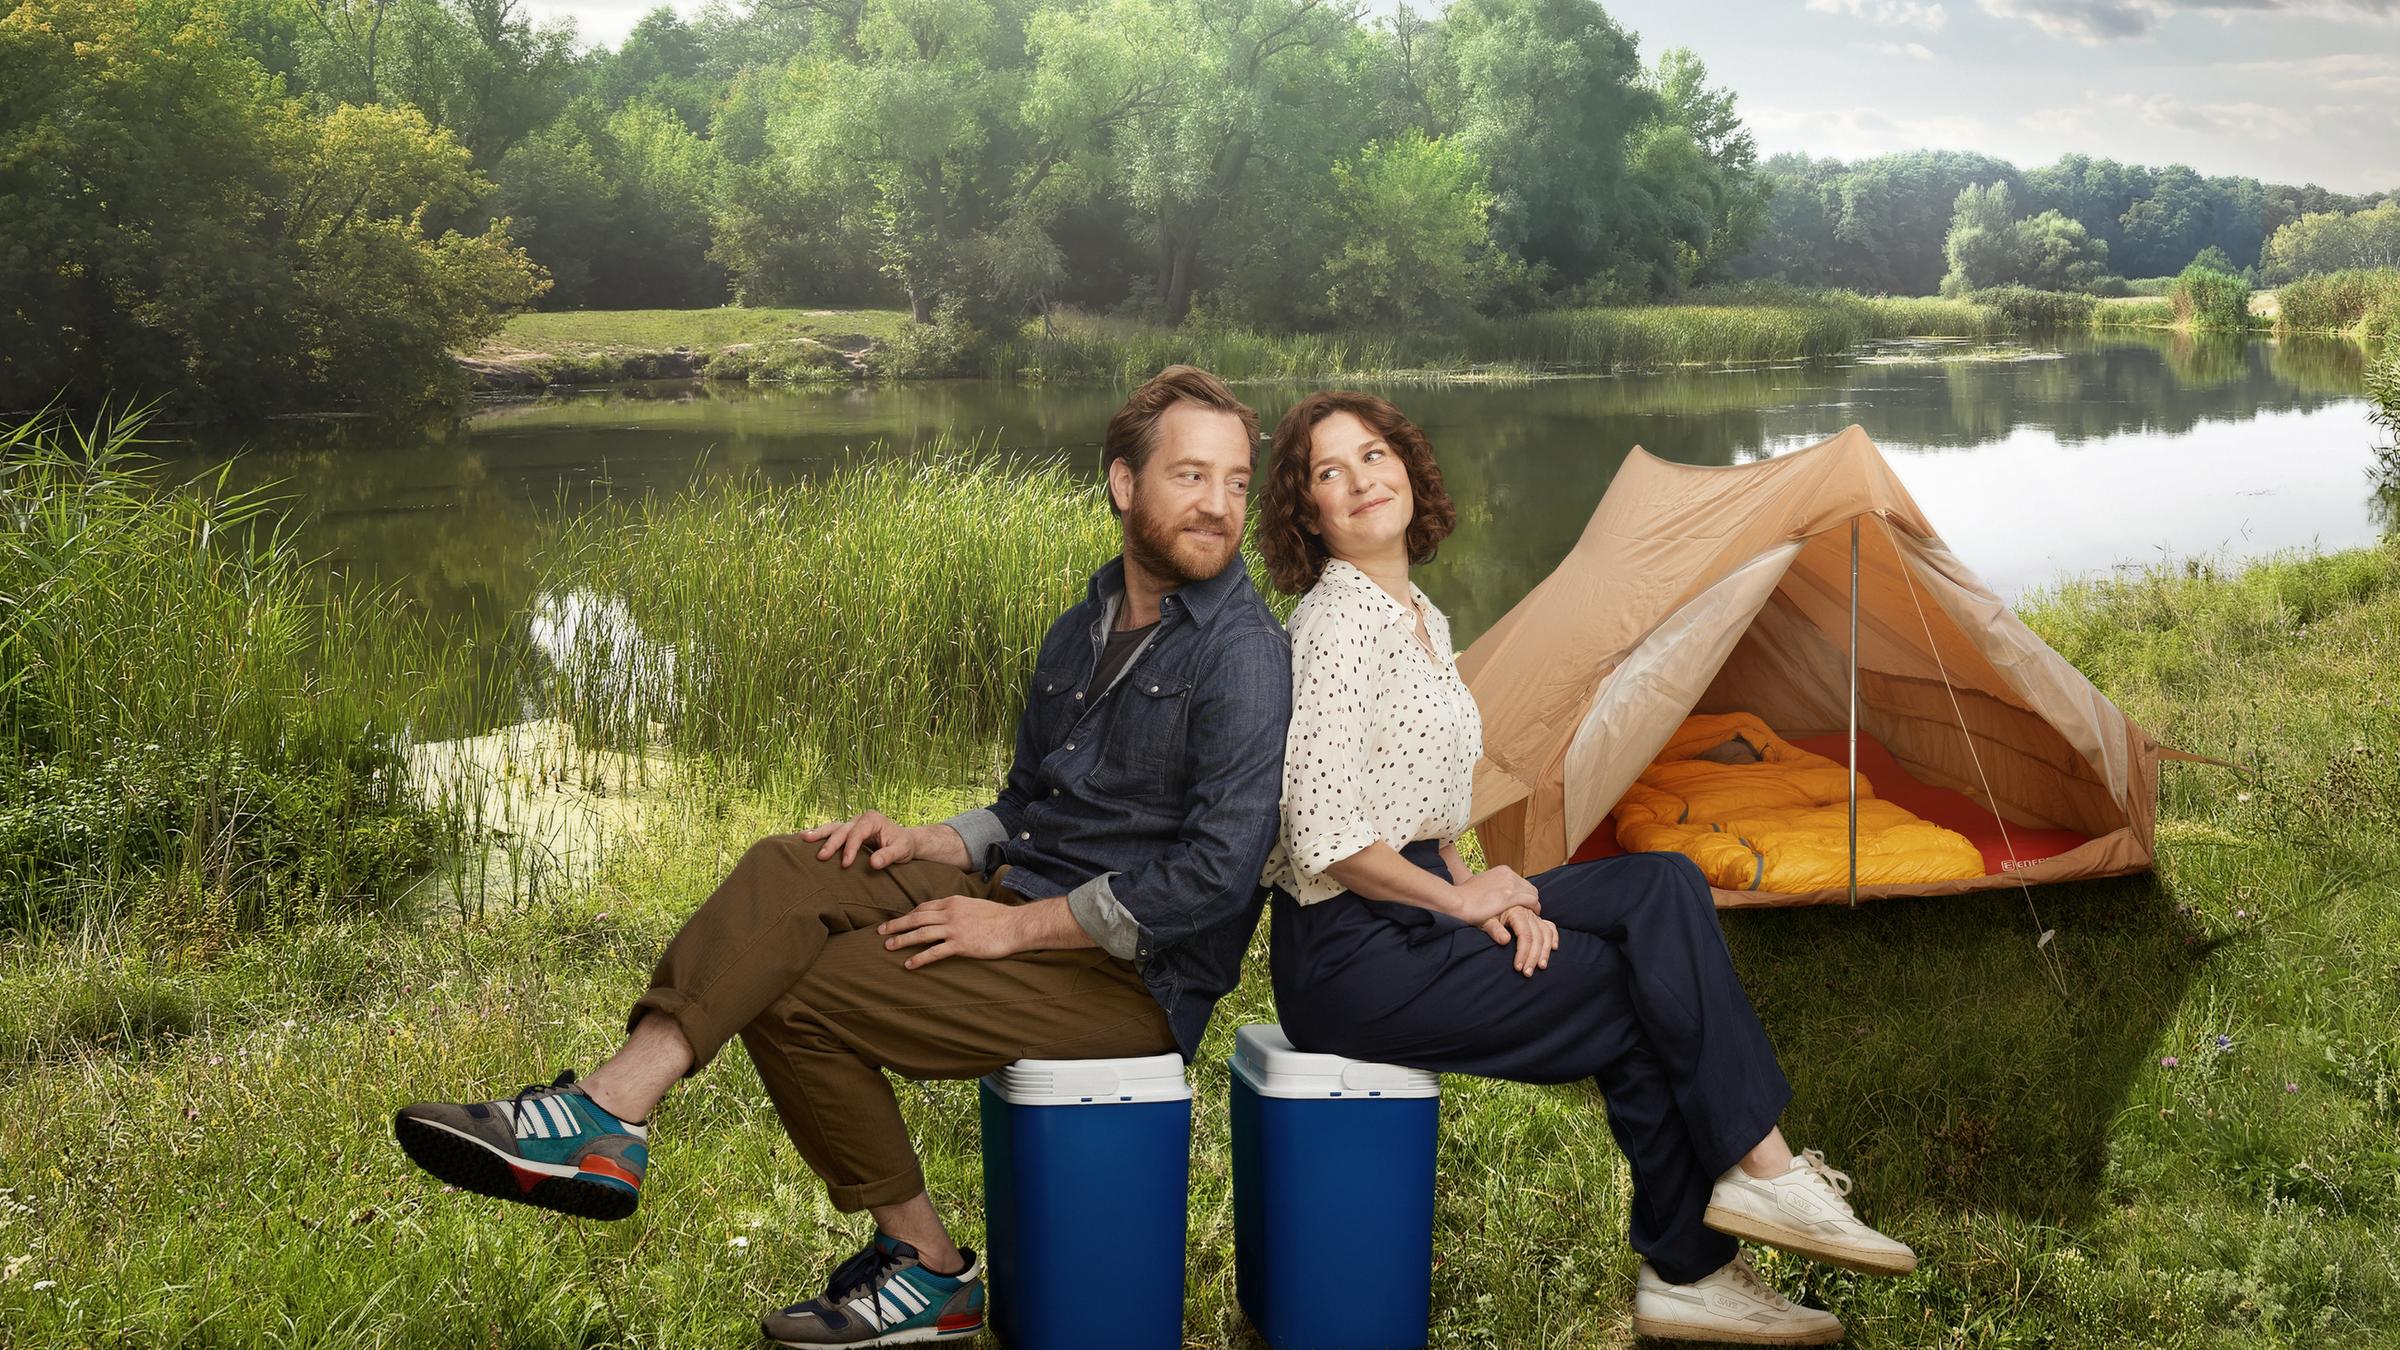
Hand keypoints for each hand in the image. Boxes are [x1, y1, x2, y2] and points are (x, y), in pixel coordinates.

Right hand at [801, 809, 913, 868]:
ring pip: (833, 827)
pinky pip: (832, 832)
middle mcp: (860, 819)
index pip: (858, 833)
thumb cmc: (904, 845)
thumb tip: (874, 863)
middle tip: (821, 857)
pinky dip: (820, 835)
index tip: (845, 864)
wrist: (905, 841)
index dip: (850, 848)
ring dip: (819, 833)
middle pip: (842, 830)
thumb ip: (889, 856)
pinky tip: (805, 838)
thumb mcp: (902, 851)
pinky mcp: (848, 832)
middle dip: (831, 843)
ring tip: (803, 838)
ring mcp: (852, 824)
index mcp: (873, 819)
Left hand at [879, 895, 1028, 968]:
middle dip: (897, 924)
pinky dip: (919, 958)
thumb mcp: (975, 906)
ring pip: (921, 933)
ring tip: (888, 946)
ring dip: (902, 940)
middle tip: (880, 931)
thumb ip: (959, 909)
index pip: (925, 906)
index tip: (899, 921)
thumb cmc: (999, 917)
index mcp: (954, 902)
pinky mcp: (960, 945)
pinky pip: (934, 952)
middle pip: (917, 918)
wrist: (1014, 926)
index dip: (909, 914)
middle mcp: (950, 913)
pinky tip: (909, 964)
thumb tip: (949, 915)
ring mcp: (954, 929)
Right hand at [1447, 864, 1538, 926]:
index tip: (1519, 906)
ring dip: (1531, 906)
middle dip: (1529, 901)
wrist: (1457, 900)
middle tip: (1525, 913)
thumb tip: (1495, 892)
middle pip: (1530, 888)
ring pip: (1533, 895)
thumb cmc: (1464, 896)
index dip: (1523, 895)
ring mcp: (1511, 884)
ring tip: (1526, 917)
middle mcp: (1509, 875)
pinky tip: (1527, 918)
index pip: (1522, 883)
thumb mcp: (1480, 884)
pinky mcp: (1511, 897)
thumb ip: (1492, 886)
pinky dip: (1533, 910)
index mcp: (1502, 870)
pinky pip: (1532, 902)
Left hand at [1479, 905, 1557, 976]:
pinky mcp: (1534, 916)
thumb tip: (1505, 940)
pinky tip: (1554, 948)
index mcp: (1516, 911)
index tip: (1518, 967)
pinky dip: (1553, 937)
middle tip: (1527, 973)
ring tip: (1541, 967)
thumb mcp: (1483, 920)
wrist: (1479, 899)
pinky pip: (1549, 926)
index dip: (1523, 952)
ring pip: (1546, 933)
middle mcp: (1527, 911)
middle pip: (1537, 937)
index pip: (1525, 935)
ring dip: (1545, 951)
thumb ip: (1495, 930)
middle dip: (1534, 957)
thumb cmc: (1480, 912)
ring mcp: (1532, 914)